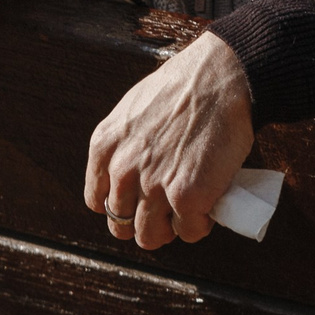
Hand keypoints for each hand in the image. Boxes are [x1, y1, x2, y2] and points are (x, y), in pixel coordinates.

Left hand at [83, 30, 253, 249]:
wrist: (217, 77)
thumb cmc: (180, 89)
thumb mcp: (131, 112)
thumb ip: (124, 144)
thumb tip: (130, 174)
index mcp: (104, 146)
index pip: (96, 200)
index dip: (119, 206)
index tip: (137, 204)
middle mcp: (122, 168)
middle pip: (121, 223)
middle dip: (142, 223)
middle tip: (165, 214)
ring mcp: (153, 185)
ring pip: (151, 236)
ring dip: (170, 230)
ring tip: (187, 213)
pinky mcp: (187, 197)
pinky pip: (189, 232)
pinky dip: (199, 226)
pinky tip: (207, 209)